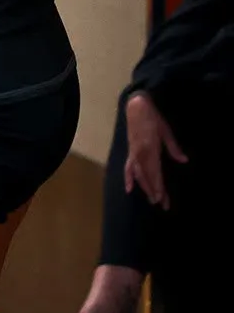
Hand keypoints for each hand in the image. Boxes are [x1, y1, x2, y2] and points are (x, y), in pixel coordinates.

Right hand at [123, 92, 186, 208]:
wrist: (136, 107)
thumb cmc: (154, 118)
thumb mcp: (166, 131)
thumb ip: (173, 148)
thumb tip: (183, 160)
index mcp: (151, 148)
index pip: (155, 172)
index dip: (158, 186)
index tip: (162, 198)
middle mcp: (140, 153)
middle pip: (147, 176)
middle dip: (154, 190)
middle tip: (161, 204)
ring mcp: (134, 153)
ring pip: (138, 174)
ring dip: (145, 187)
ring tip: (151, 199)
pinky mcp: (130, 151)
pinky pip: (128, 167)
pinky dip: (128, 178)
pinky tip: (129, 188)